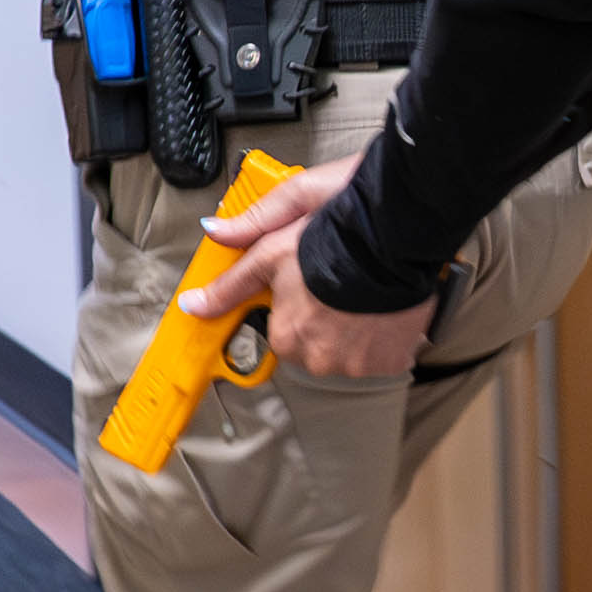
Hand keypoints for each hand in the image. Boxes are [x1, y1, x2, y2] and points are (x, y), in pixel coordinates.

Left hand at [181, 161, 437, 380]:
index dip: (295, 305)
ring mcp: (359, 363)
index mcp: (287, 335)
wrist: (398, 228)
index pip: (282, 333)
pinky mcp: (393, 360)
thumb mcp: (273, 243)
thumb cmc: (335, 230)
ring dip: (354, 331)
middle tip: (337, 282)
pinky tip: (382, 306)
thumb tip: (194, 300)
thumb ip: (235, 277)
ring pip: (348, 353)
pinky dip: (383, 336)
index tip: (310, 284)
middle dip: (323, 321)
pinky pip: (381, 356)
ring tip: (362, 293)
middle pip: (315, 347)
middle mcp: (320, 359)